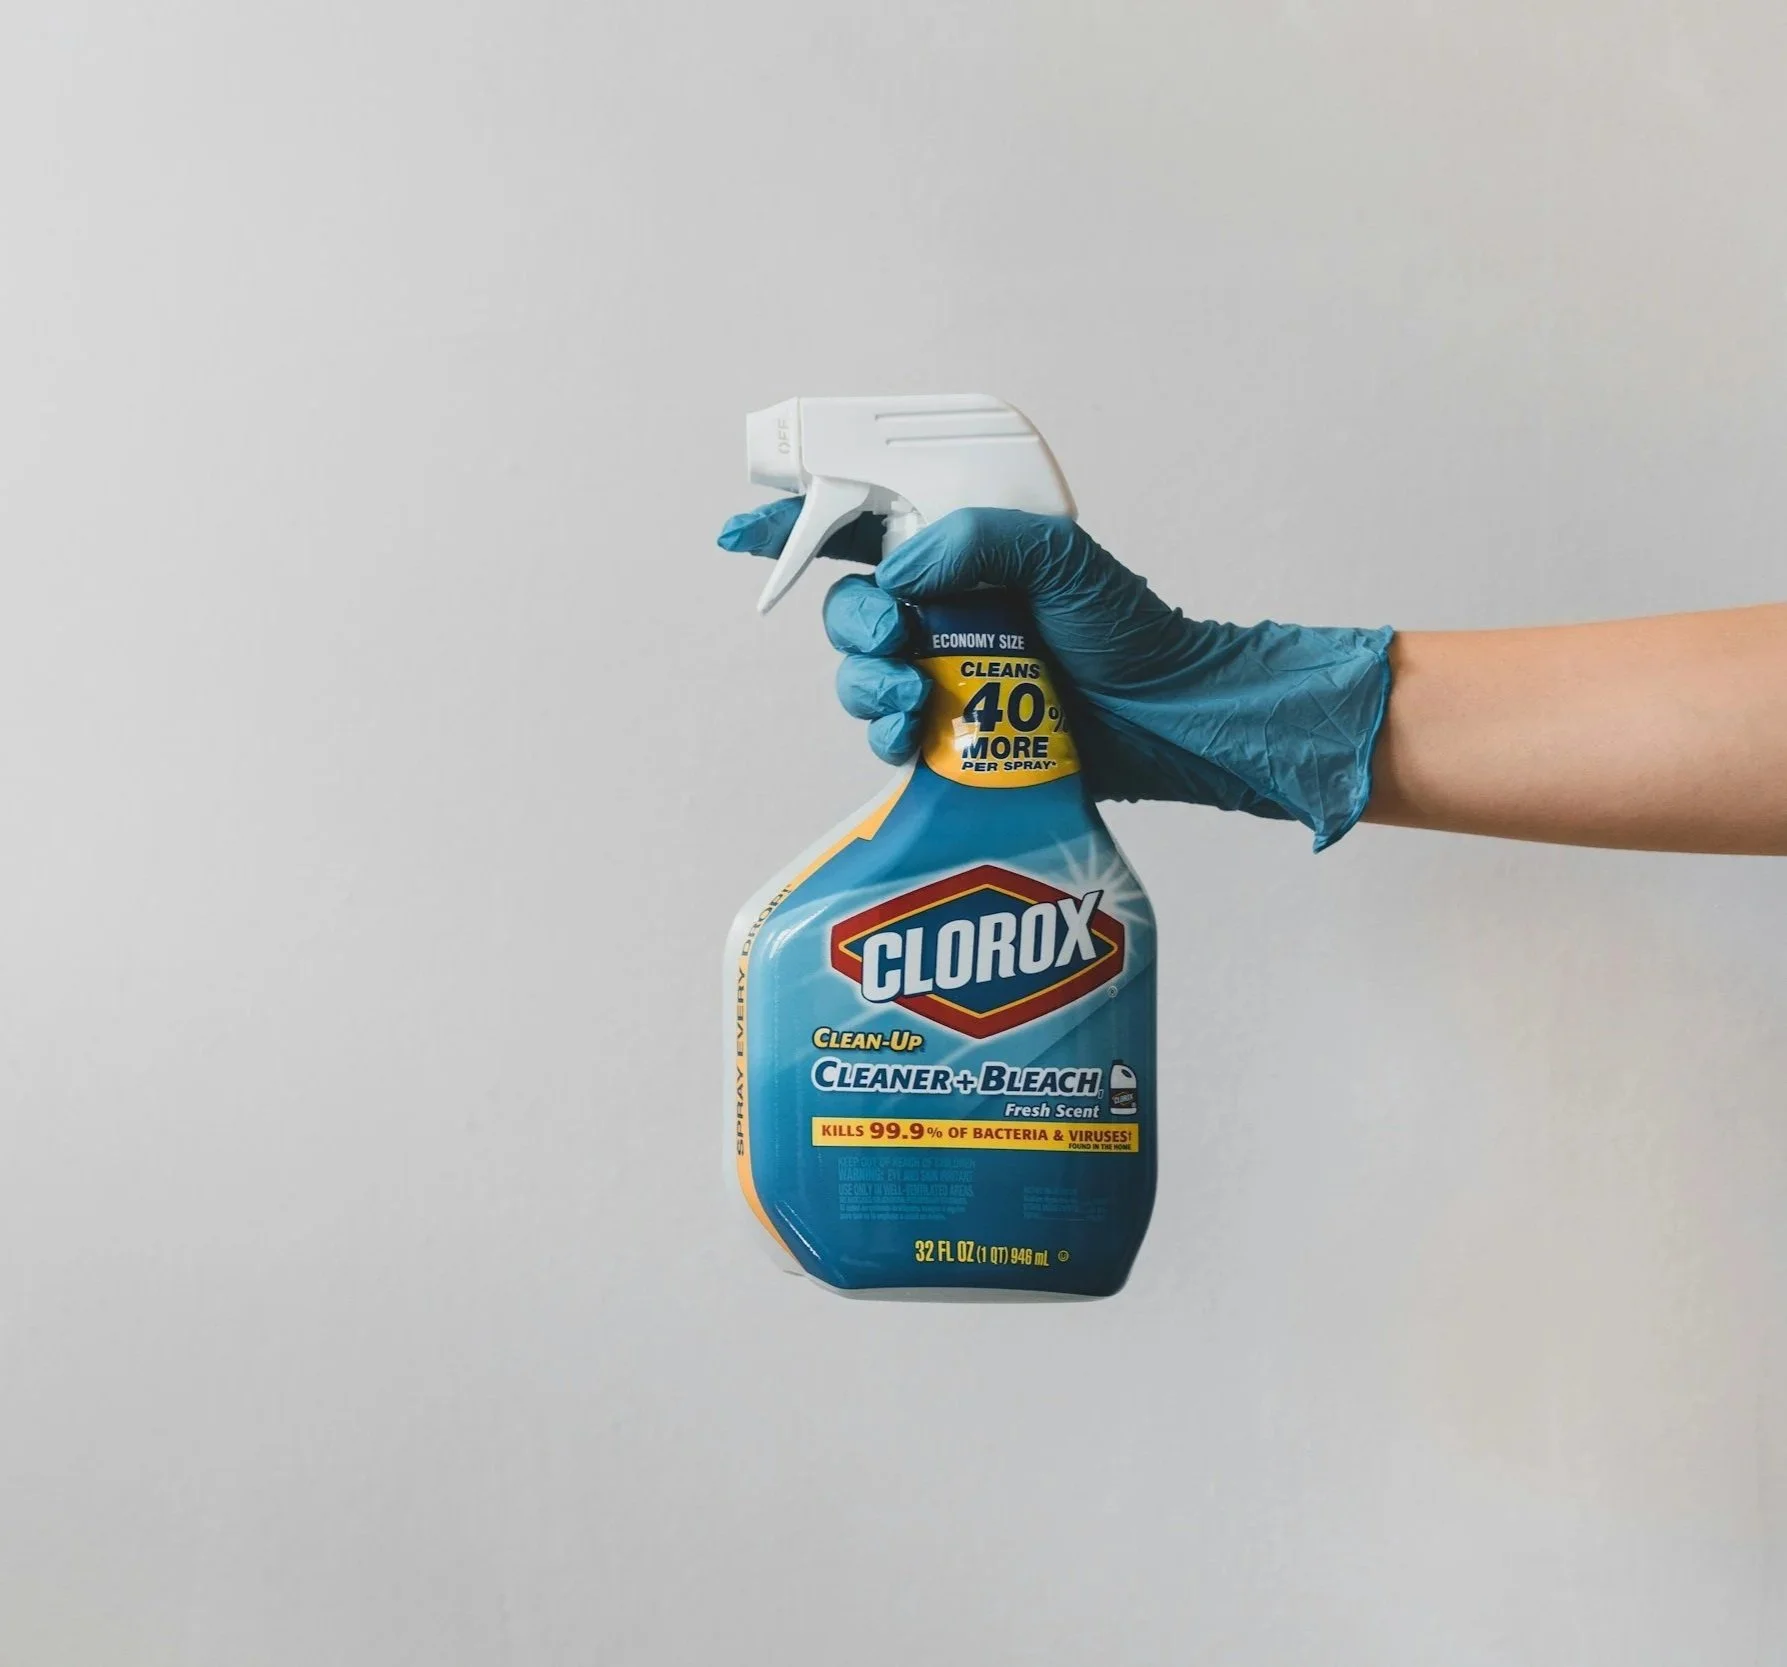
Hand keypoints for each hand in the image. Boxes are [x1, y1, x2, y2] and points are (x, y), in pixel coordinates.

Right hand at [719, 500, 1392, 848]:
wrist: (1167, 720)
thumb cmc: (1129, 630)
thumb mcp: (1064, 558)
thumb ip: (980, 540)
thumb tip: (899, 567)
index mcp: (958, 551)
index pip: (859, 525)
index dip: (794, 526)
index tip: (740, 531)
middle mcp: (940, 609)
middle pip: (847, 605)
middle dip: (852, 621)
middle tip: (894, 634)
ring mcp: (942, 672)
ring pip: (859, 674)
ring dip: (867, 683)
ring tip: (913, 697)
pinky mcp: (949, 734)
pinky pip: (887, 734)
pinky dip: (886, 736)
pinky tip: (911, 738)